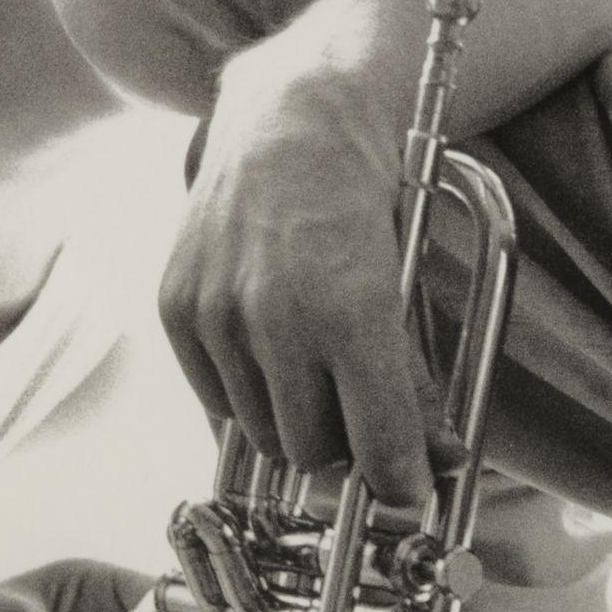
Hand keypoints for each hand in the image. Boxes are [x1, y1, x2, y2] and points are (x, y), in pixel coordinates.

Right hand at [162, 25, 437, 510]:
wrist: (289, 120)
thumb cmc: (361, 197)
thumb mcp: (407, 282)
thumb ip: (416, 376)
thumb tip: (434, 458)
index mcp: (352, 310)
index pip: (378, 442)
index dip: (399, 480)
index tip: (408, 490)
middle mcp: (278, 318)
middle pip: (314, 451)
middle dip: (345, 445)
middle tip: (361, 413)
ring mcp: (219, 313)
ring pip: (263, 433)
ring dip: (294, 419)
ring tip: (314, 370)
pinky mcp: (178, 308)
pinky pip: (216, 399)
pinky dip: (247, 393)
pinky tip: (269, 350)